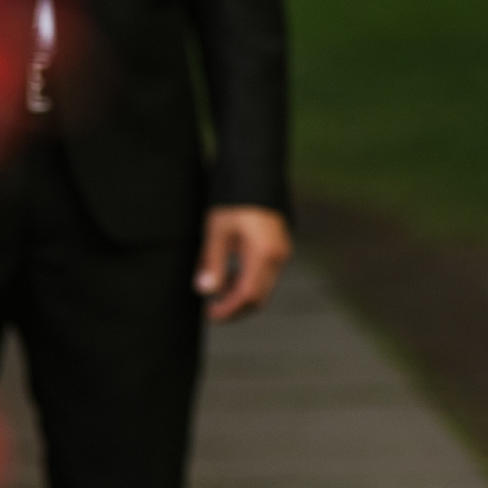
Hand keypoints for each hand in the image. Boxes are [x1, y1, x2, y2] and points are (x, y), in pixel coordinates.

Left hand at [196, 206, 290, 321]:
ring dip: (240, 295)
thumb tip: (206, 291)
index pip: (247, 295)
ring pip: (263, 289)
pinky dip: (248, 282)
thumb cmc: (235, 199)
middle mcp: (278, 256)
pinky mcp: (279, 248)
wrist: (255, 173)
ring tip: (218, 288)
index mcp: (264, 254)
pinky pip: (266, 276)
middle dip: (235, 308)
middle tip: (211, 309)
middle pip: (259, 298)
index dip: (228, 310)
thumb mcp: (217, 231)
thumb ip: (212, 263)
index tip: (209, 314)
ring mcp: (282, 252)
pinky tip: (231, 274)